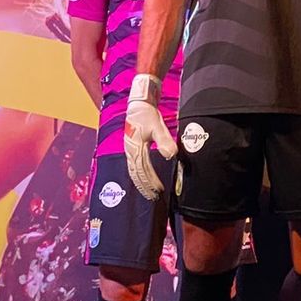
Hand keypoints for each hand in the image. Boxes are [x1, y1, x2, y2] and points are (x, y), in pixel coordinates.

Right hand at [124, 74, 176, 200]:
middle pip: (136, 173)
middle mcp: (130, 151)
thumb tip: (171, 155)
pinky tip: (144, 178)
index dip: (150, 182)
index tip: (159, 190)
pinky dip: (139, 174)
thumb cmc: (148, 115)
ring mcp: (129, 149)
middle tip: (154, 197)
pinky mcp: (131, 147)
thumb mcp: (158, 126)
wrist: (138, 103)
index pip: (143, 170)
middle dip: (145, 186)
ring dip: (141, 182)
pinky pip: (134, 165)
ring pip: (133, 170)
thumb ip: (164, 141)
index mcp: (135, 147)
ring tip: (149, 191)